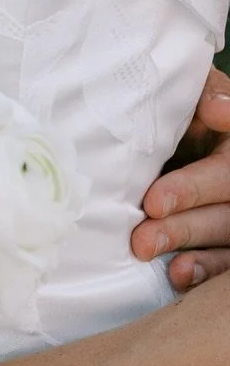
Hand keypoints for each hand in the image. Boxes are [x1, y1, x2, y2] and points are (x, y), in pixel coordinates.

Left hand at [134, 65, 229, 289]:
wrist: (165, 127)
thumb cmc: (180, 105)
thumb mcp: (193, 92)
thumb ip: (207, 94)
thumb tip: (218, 110)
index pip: (225, 162)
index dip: (192, 185)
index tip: (157, 197)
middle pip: (223, 201)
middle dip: (184, 211)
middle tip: (145, 214)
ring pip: (222, 231)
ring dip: (184, 240)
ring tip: (145, 246)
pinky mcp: (224, 239)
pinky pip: (223, 262)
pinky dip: (202, 269)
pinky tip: (176, 273)